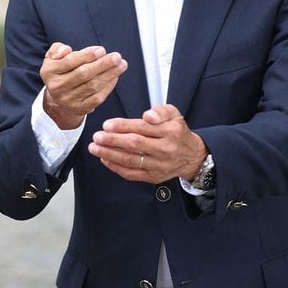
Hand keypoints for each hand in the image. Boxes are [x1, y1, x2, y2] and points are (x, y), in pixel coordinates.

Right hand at [40, 43, 127, 129]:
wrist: (58, 98)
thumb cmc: (61, 71)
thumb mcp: (53, 57)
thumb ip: (58, 49)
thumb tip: (67, 50)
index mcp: (49, 71)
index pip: (70, 61)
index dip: (87, 55)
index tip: (102, 50)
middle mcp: (57, 87)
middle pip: (83, 74)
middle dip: (102, 64)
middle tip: (117, 57)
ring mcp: (68, 100)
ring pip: (92, 86)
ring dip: (110, 74)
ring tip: (121, 65)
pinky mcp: (79, 109)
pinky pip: (97, 97)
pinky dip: (108, 86)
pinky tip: (115, 77)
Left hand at [88, 104, 206, 182]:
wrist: (191, 156)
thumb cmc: (177, 133)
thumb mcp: (174, 115)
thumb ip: (161, 111)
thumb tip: (148, 115)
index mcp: (170, 132)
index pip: (142, 128)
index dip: (122, 126)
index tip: (107, 125)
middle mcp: (165, 149)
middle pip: (135, 145)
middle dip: (113, 140)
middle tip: (98, 136)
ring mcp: (158, 165)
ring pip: (131, 160)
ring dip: (110, 154)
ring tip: (96, 148)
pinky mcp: (153, 177)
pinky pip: (132, 174)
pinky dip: (116, 167)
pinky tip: (105, 159)